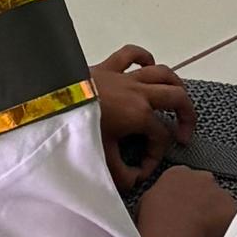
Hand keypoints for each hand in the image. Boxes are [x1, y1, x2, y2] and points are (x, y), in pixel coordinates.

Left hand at [92, 44, 194, 194]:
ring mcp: (125, 76)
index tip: (141, 170)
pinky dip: (144, 58)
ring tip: (178, 101)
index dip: (156, 156)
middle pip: (177, 98)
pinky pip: (132, 54)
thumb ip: (120, 174)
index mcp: (140, 115)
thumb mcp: (100, 158)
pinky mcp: (108, 66)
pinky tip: (148, 67)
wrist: (50, 102)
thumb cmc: (77, 130)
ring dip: (175, 86)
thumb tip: (133, 182)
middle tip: (184, 134)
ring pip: (163, 72)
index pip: (161, 137)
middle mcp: (140, 92)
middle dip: (187, 117)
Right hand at [132, 163, 236, 236]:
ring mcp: (219, 193)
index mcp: (178, 173)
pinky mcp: (232, 210)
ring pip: (221, 205)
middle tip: (195, 223)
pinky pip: (231, 221)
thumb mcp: (145, 203)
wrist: (172, 232)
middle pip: (207, 190)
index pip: (185, 180)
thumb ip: (158, 199)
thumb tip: (159, 207)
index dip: (185, 196)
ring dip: (216, 218)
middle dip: (203, 204)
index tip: (183, 209)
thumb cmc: (155, 220)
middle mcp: (202, 178)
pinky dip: (226, 230)